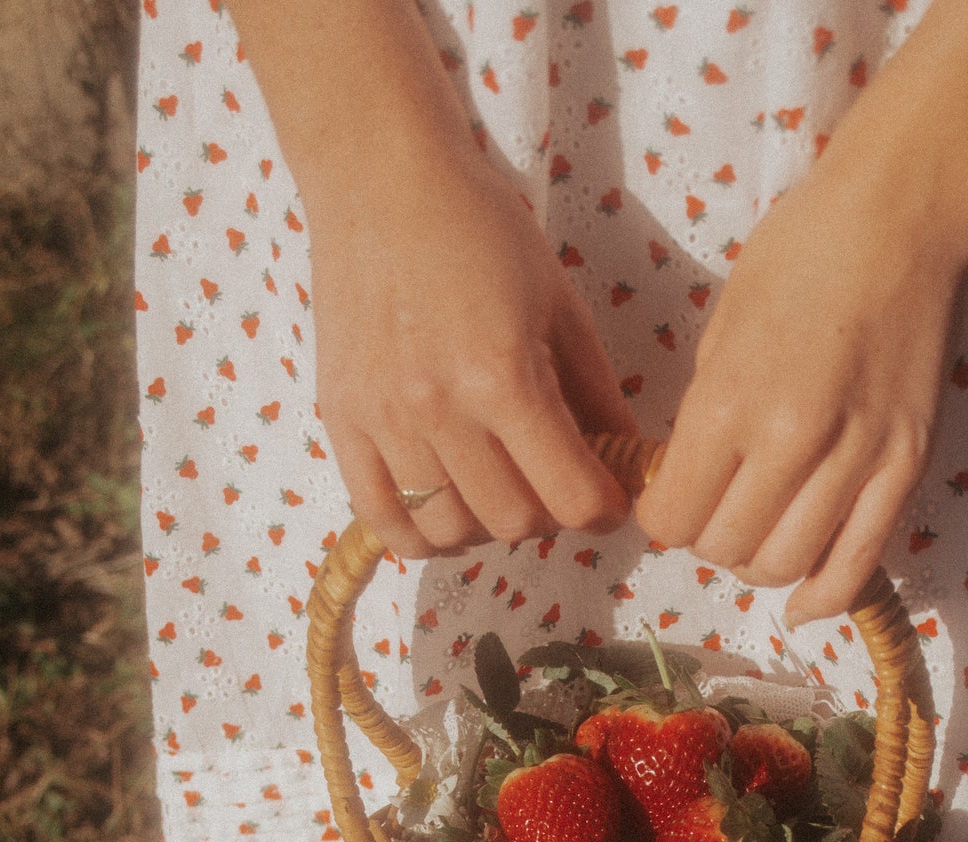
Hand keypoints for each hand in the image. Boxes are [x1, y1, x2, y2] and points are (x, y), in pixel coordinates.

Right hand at [306, 146, 637, 558]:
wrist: (381, 179)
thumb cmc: (480, 230)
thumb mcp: (560, 303)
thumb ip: (596, 393)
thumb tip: (624, 465)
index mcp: (503, 377)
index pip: (569, 497)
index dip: (601, 510)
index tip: (605, 499)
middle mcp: (440, 409)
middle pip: (512, 523)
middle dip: (546, 514)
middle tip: (549, 481)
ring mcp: (384, 421)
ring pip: (449, 531)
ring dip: (485, 524)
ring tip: (495, 488)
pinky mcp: (342, 421)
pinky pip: (382, 521)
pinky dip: (420, 535)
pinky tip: (444, 508)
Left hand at [634, 139, 967, 627]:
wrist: (904, 216)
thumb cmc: (804, 250)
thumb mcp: (725, 324)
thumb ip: (708, 413)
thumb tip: (692, 478)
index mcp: (731, 401)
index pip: (675, 517)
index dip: (662, 519)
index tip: (668, 503)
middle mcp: (792, 441)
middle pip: (727, 549)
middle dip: (708, 540)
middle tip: (715, 511)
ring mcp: (857, 459)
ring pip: (787, 566)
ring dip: (760, 564)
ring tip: (759, 533)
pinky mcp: (906, 467)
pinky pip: (858, 565)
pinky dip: (821, 597)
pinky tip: (799, 604)